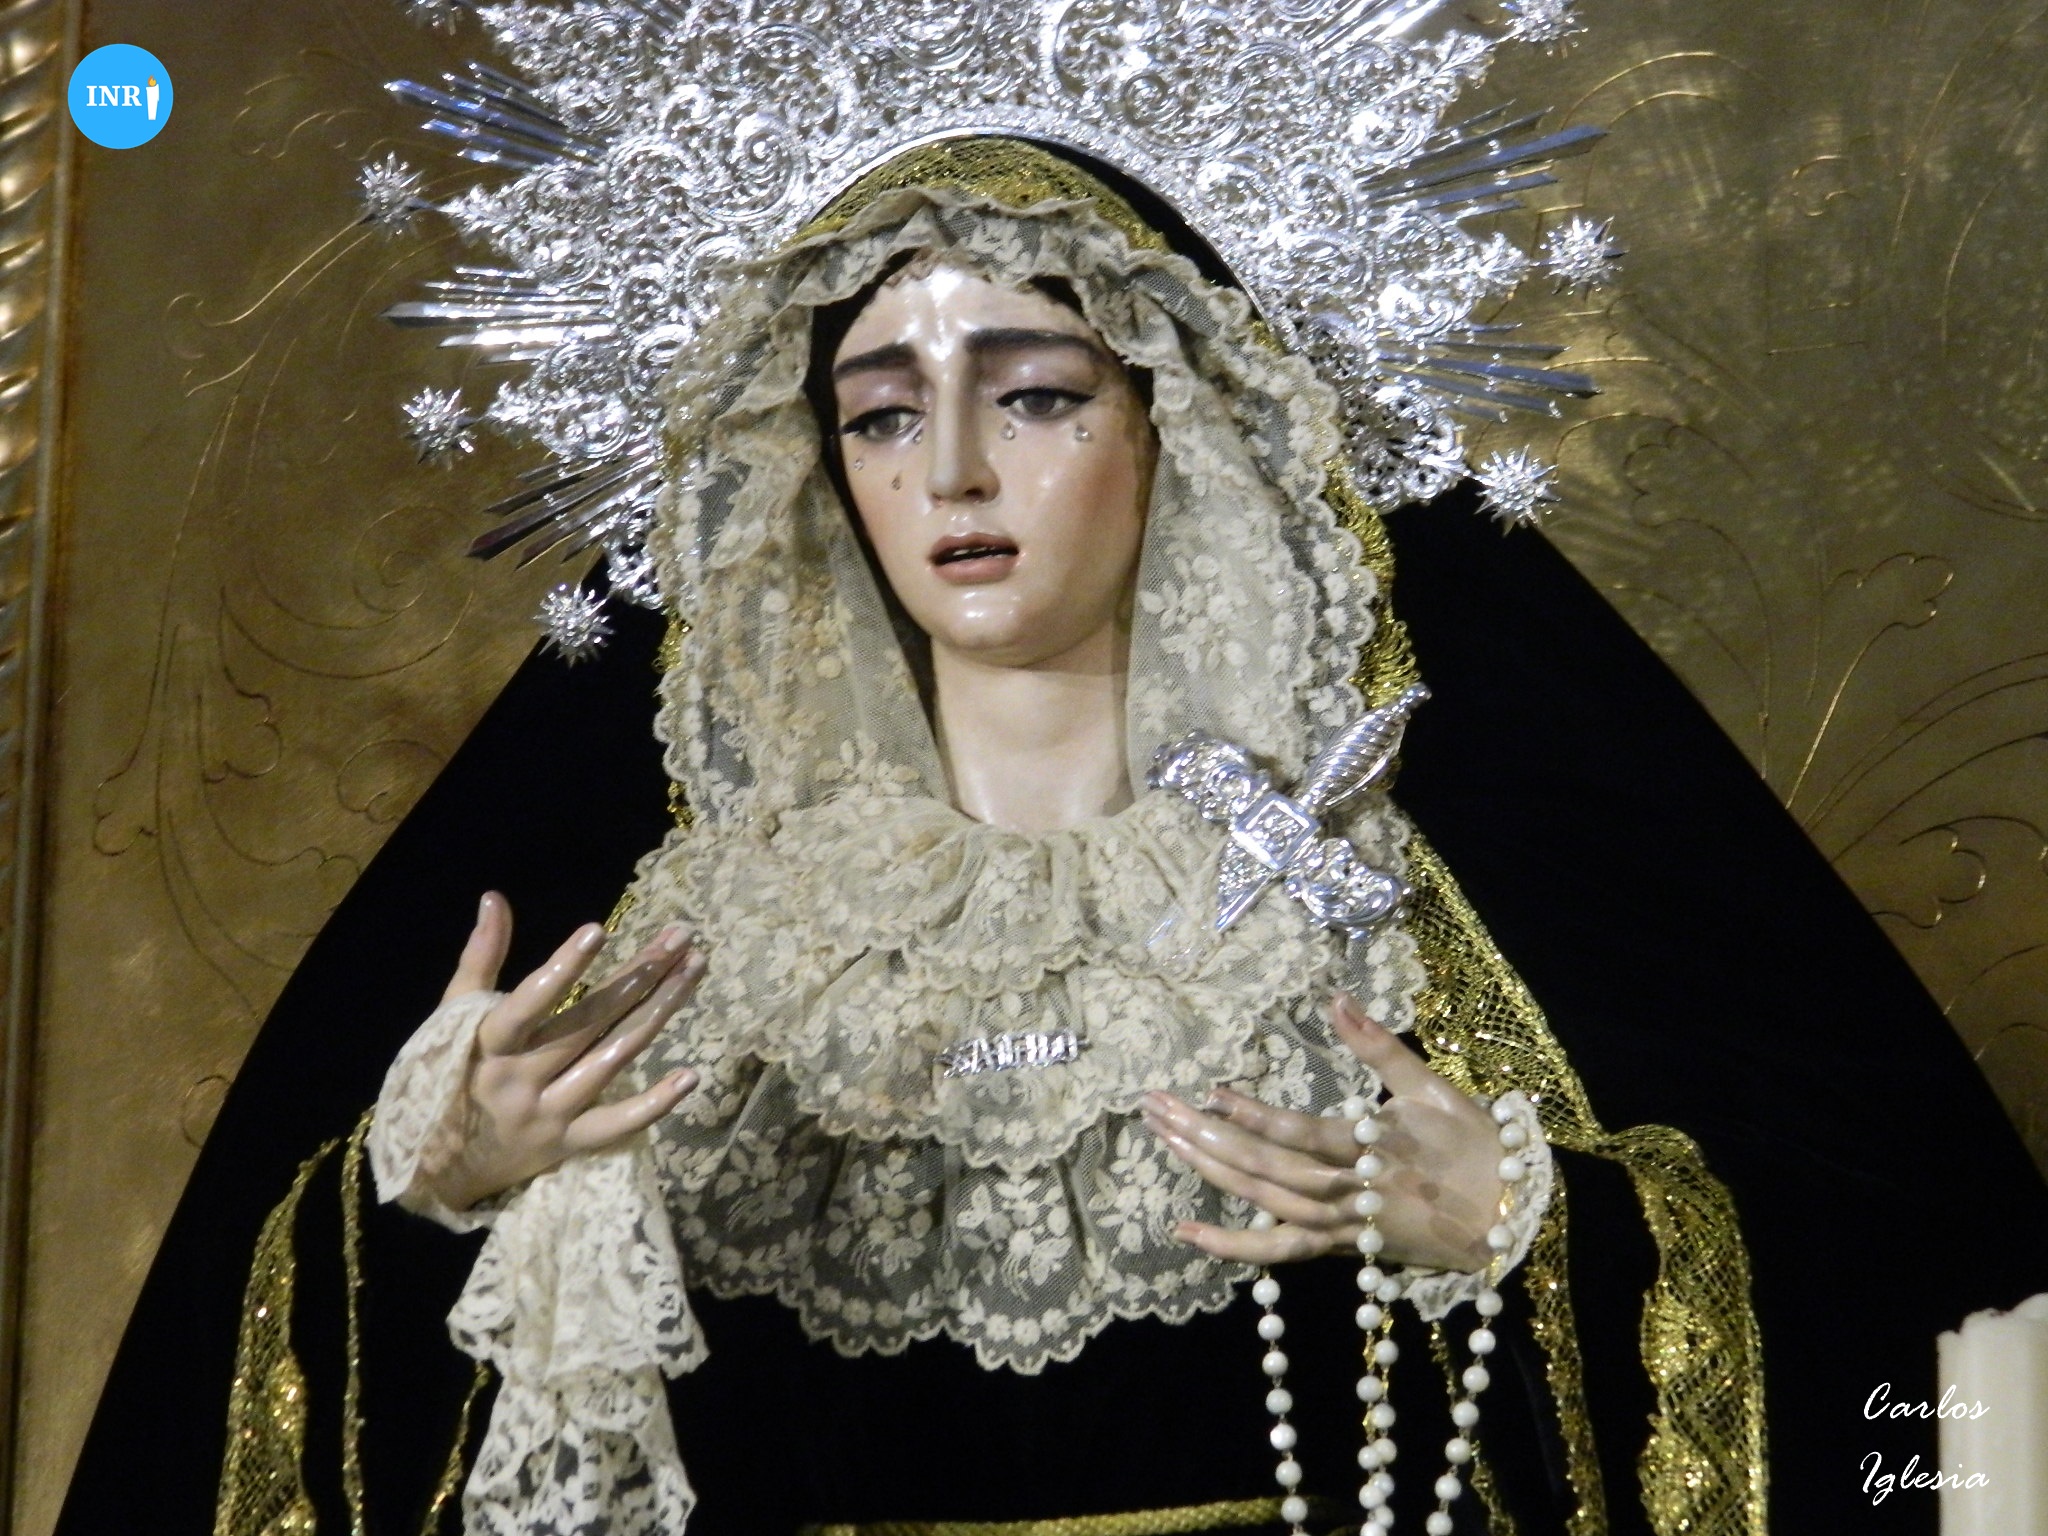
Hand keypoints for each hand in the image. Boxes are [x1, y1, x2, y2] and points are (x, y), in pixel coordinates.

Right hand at [418, 891, 704, 1212]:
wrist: (442, 1167)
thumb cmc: (452, 1076)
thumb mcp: (455, 1018)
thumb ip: (481, 958)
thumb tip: (494, 897)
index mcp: (487, 1046)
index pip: (528, 1004)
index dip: (562, 968)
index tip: (598, 930)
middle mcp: (520, 1081)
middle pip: (589, 1023)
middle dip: (638, 976)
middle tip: (680, 938)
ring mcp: (548, 1115)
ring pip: (612, 1059)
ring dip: (657, 1013)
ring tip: (693, 970)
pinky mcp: (570, 1145)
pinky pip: (617, 1125)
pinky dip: (654, 1103)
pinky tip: (691, 1074)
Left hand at [1144, 993, 1504, 1271]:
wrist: (1512, 1222)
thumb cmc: (1476, 1145)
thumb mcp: (1432, 1087)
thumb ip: (1379, 1046)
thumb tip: (1336, 998)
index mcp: (1377, 1149)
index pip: (1303, 1135)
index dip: (1256, 1116)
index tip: (1211, 1091)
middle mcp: (1353, 1193)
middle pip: (1269, 1169)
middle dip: (1208, 1138)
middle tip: (1155, 1107)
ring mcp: (1344, 1226)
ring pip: (1266, 1203)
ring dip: (1210, 1173)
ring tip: (1163, 1139)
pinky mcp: (1341, 1248)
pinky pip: (1279, 1250)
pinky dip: (1231, 1246)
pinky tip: (1184, 1231)